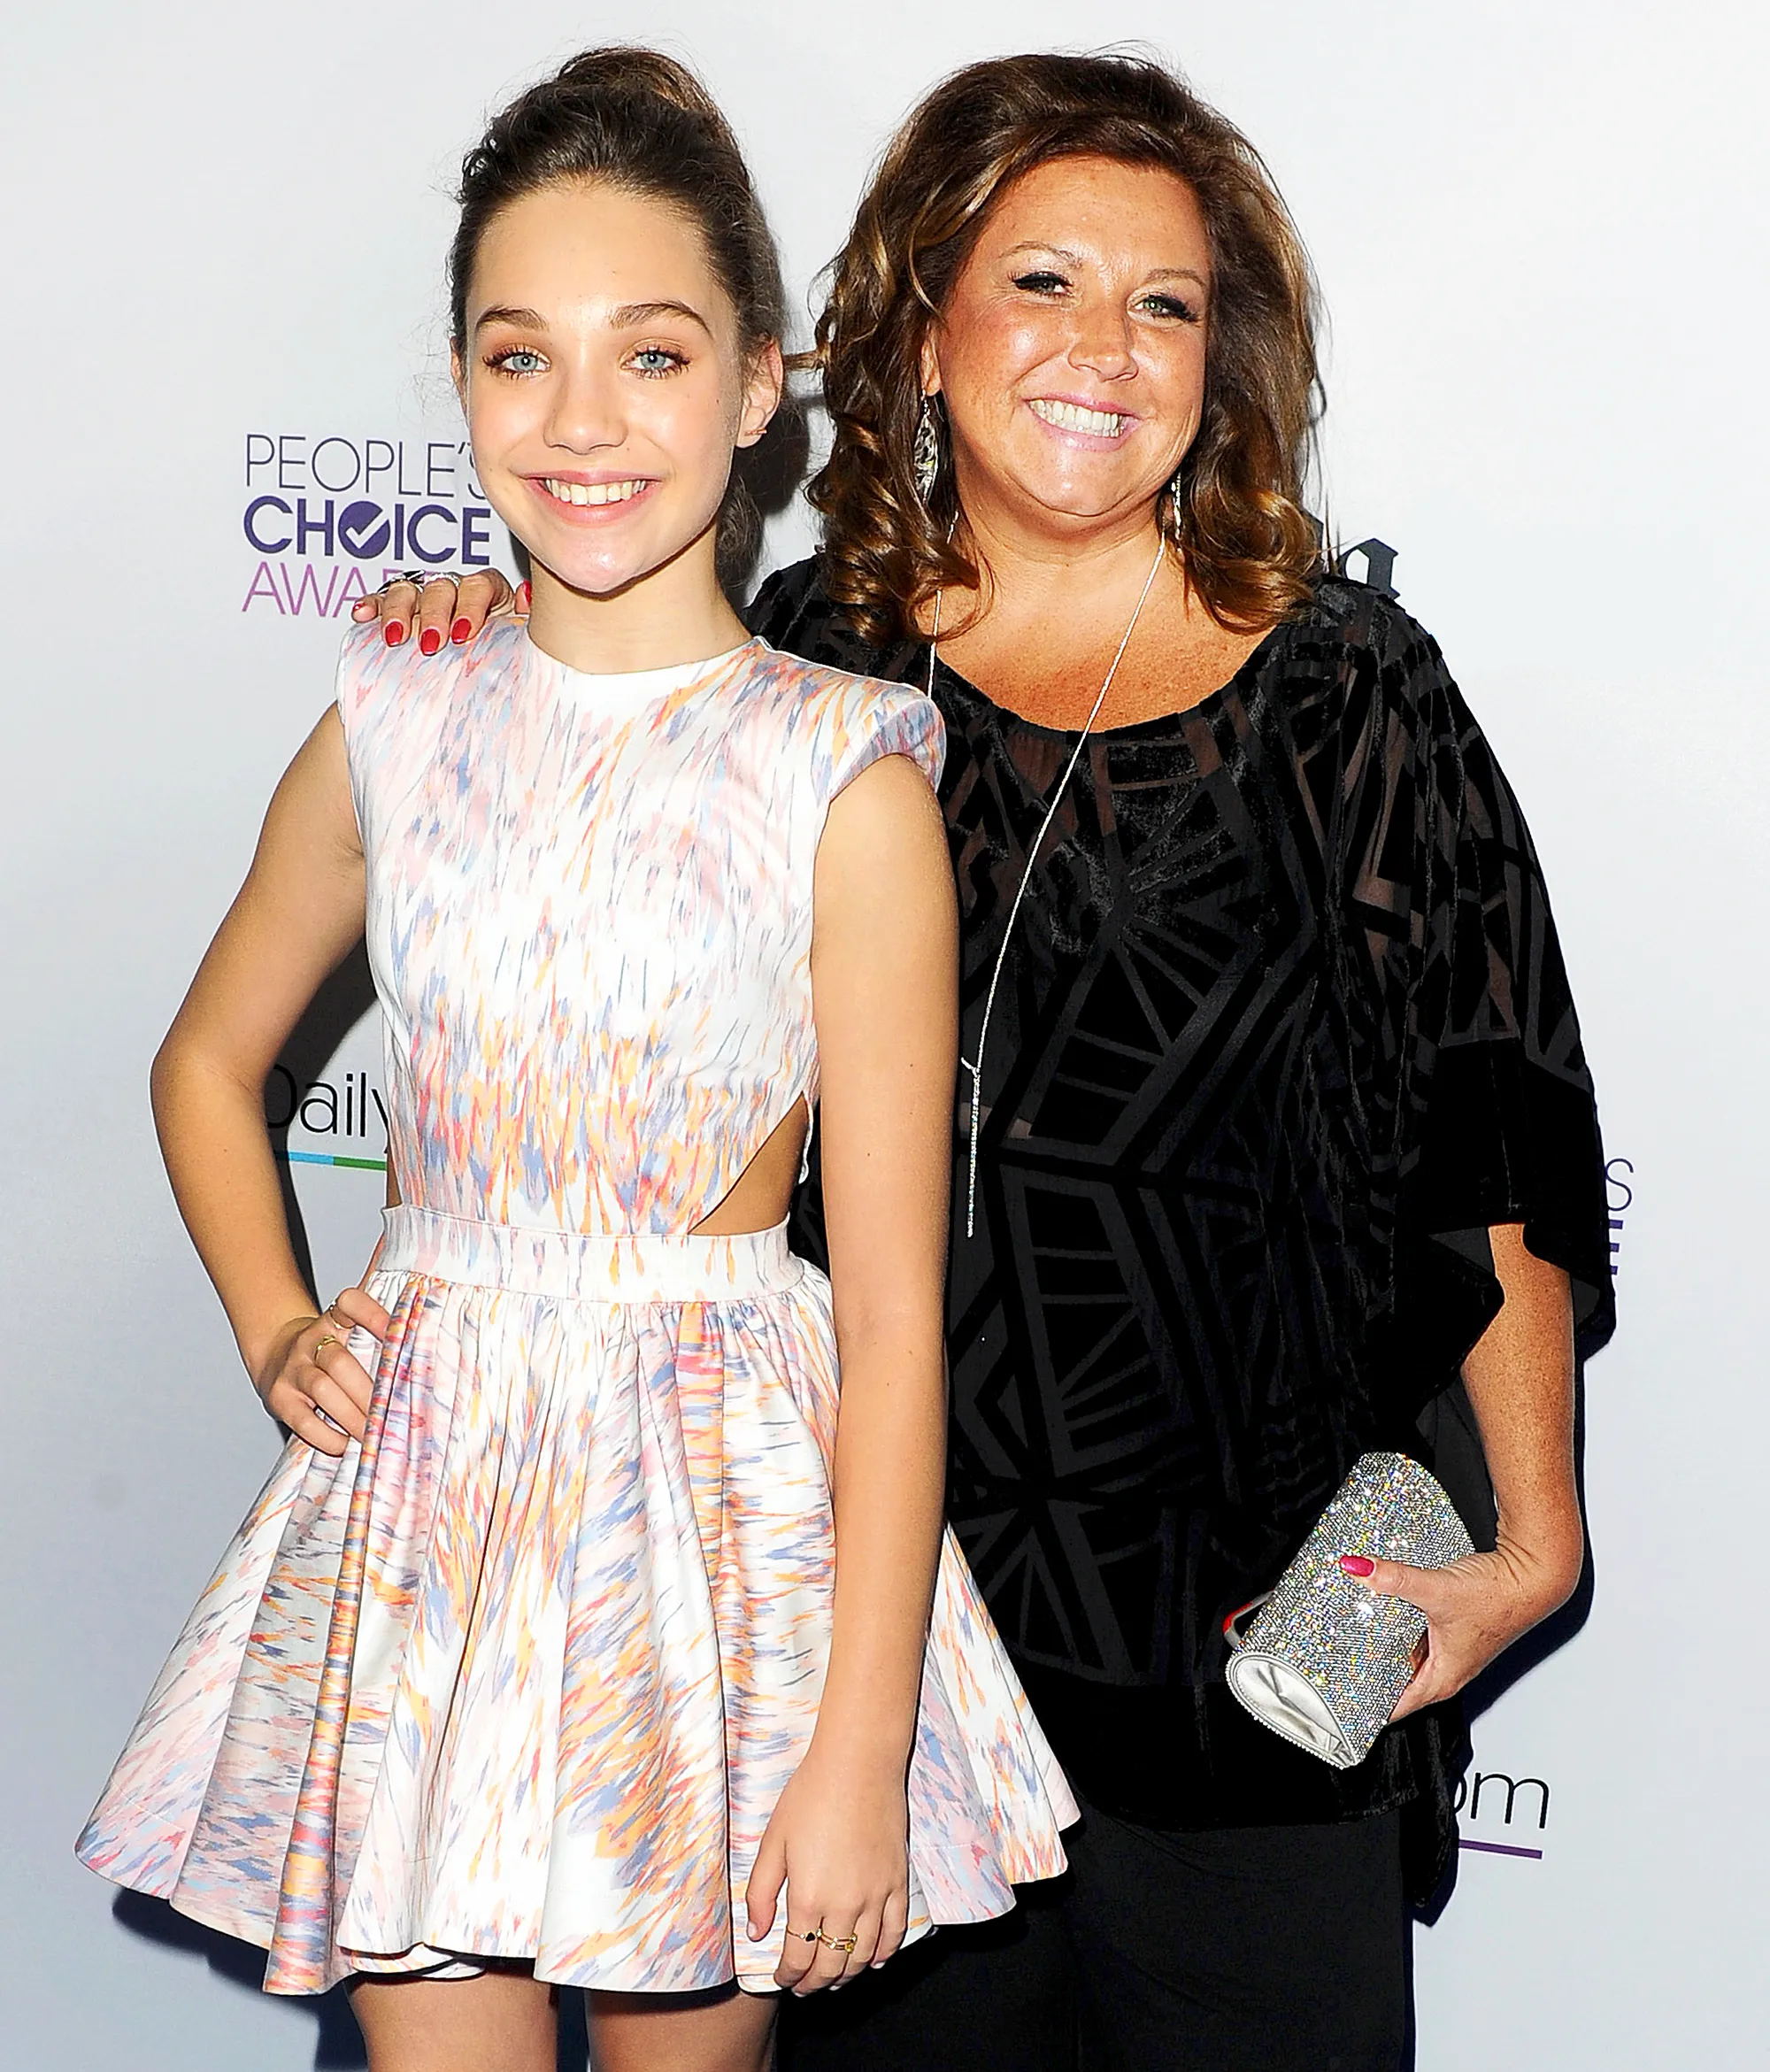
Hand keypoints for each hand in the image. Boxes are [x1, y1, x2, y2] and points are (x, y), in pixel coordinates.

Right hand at [252, 1285, 390, 1457]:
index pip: (349, 1303)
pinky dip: (328, 1437)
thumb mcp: (348, 1334)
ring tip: (374, 1433)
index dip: (373, 1315)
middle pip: (341, 1361)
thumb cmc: (330, 1352)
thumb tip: (425, 1357)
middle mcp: (310, 1341)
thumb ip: (379, 1340)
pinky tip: (346, 1443)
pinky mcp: (280, 1399)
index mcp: (333, 1320)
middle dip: (371, 1393)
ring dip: (353, 1416)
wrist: (277, 1357)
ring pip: (324, 1389)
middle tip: (395, 1414)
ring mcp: (293, 1369)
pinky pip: (304, 1421)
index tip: (399, 1334)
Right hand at [351, 570, 523, 652]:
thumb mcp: (517, 645)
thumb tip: (527, 596)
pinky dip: (371, 605)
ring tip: (396, 638)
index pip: (479, 586)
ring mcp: (423, 600)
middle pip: (441, 587)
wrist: (468, 689)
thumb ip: (526, 622)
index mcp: (488, 594)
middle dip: (435, 614)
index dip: (471, 606)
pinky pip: (379, 601)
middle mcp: (454, 592)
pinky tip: (363, 616)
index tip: (464, 633)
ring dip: (400, 611)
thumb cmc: (496, 661)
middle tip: (431, 643)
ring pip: (407, 590)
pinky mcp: (396, 613)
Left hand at [744, 1739, 910, 1993]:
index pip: (797, 1956)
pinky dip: (883, 1953)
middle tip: (803, 1987)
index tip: (781, 1978)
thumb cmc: (810, 1796)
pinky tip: (873, 1960)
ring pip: (862, 1957)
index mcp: (808, 1898)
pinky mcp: (898, 1883)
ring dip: (846, 1975)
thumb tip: (756, 1932)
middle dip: (814, 1983)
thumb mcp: (773, 1842)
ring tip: (832, 1979)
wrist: (858, 1764)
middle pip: (831, 1966)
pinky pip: (894, 1933)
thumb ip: (761, 1892)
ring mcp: (876, 1896)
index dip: (787, 1975)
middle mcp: (844, 1906)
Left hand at [1342, 1532, 1582, 1721]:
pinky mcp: (1453, 1628)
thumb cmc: (1499, 1597)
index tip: (1335, 1704)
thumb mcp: (1437, 1590)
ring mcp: (1451, 1650)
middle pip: (1397, 1681)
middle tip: (1331, 1664)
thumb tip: (1357, 1568)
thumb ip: (1394, 1579)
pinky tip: (1381, 1611)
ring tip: (1347, 1637)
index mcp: (1443, 1679)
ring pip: (1407, 1656)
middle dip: (1366, 1674)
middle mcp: (1447, 1670)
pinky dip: (1397, 1629)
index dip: (1365, 1707)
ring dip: (1382, 1648)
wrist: (1531, 1577)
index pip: (1396, 1708)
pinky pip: (1416, 1636)